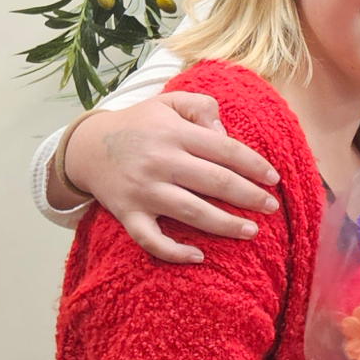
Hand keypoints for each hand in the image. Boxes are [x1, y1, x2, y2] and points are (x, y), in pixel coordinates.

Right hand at [60, 92, 279, 263]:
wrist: (85, 146)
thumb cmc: (137, 124)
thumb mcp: (167, 102)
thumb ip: (200, 106)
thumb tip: (224, 132)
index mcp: (174, 133)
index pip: (225, 149)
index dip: (254, 165)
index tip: (273, 179)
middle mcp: (160, 162)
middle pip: (215, 182)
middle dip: (249, 196)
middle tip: (271, 207)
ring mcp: (143, 190)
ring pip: (192, 211)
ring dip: (225, 225)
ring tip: (251, 231)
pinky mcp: (127, 213)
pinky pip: (150, 239)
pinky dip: (173, 251)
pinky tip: (198, 257)